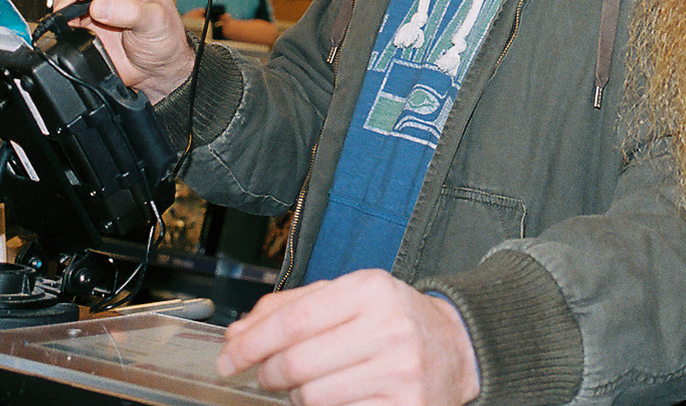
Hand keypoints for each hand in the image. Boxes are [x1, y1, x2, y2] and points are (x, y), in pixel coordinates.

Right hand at [51, 0, 194, 101]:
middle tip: (69, 7)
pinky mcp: (78, 12)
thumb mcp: (156, 23)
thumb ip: (132, 13)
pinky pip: (59, 4)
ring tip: (72, 21)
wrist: (153, 67)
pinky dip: (58, 15)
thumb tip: (100, 5)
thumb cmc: (163, 38)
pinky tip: (69, 27)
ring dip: (63, 0)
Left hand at [217, 269, 478, 405]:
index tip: (229, 358)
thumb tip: (238, 333)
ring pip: (311, 397)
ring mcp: (399, 371)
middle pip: (295, 364)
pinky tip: (336, 396)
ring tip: (310, 382)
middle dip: (266, 373)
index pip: (292, 321)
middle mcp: (388, 327)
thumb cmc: (393, 320)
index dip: (251, 344)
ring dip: (296, 395)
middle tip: (262, 375)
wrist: (457, 349)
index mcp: (370, 289)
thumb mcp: (349, 296)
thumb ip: (292, 307)